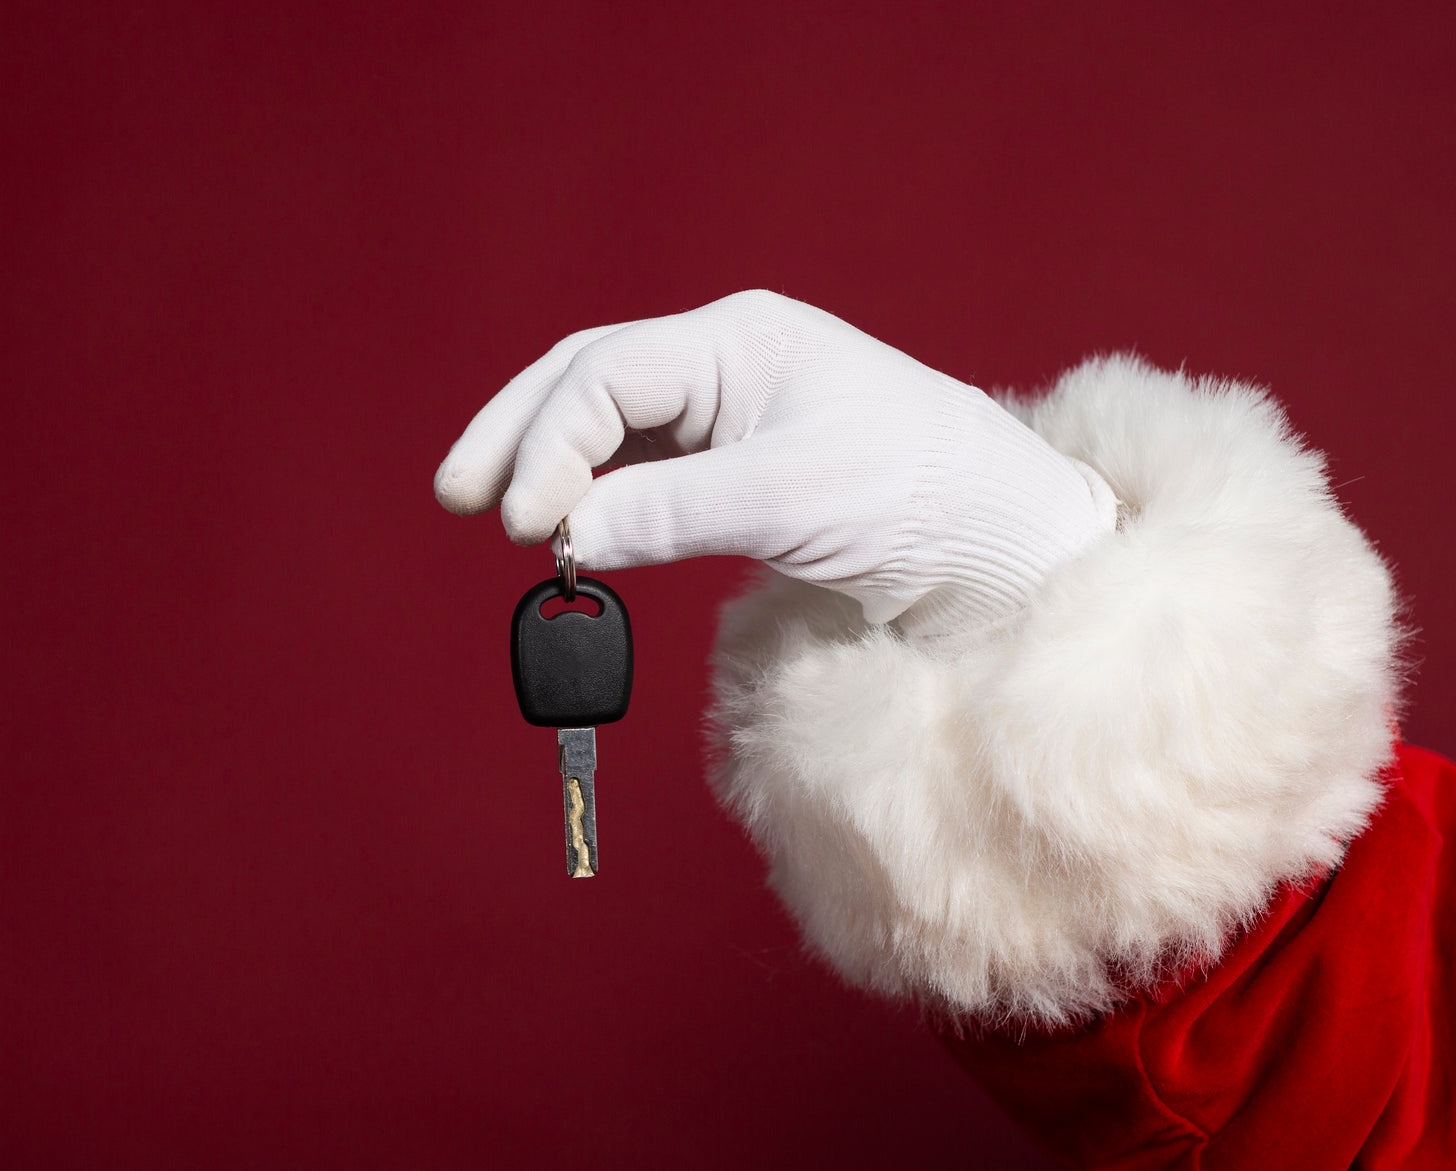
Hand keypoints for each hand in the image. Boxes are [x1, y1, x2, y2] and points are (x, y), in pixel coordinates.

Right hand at [434, 289, 1114, 628]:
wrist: (999, 544)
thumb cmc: (920, 498)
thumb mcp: (789, 501)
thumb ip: (670, 513)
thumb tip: (566, 536)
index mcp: (737, 341)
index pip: (605, 377)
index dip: (549, 445)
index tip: (525, 524)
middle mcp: (724, 364)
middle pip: (585, 383)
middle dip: (517, 437)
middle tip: (457, 499)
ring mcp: (728, 415)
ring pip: (606, 426)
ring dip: (548, 468)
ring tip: (497, 517)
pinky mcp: (738, 470)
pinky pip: (640, 470)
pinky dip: (594, 498)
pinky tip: (567, 530)